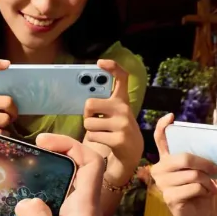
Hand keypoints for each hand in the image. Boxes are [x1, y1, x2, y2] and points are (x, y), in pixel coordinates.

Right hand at [1, 134, 125, 215]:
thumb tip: (24, 200)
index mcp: (84, 209)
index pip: (90, 164)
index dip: (71, 145)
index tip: (43, 142)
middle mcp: (74, 215)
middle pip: (62, 179)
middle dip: (40, 166)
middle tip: (12, 161)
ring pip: (42, 203)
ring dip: (22, 194)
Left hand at [83, 59, 143, 186]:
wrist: (132, 152)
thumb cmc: (116, 129)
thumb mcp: (115, 113)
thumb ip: (104, 103)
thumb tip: (84, 99)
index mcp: (122, 100)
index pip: (121, 77)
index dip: (112, 67)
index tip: (100, 62)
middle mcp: (124, 109)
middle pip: (90, 104)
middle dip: (87, 114)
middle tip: (94, 119)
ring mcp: (122, 124)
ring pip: (88, 123)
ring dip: (90, 129)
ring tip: (102, 132)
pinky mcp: (118, 139)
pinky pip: (92, 135)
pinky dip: (93, 139)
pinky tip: (104, 140)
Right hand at [151, 113, 216, 215]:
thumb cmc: (201, 190)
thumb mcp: (201, 171)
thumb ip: (200, 159)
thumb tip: (214, 147)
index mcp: (167, 159)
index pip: (160, 139)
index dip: (163, 126)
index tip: (171, 117)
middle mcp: (160, 169)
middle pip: (184, 158)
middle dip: (205, 164)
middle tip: (216, 170)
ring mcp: (162, 184)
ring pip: (192, 175)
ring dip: (208, 182)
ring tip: (212, 188)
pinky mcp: (169, 198)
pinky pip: (193, 188)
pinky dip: (205, 191)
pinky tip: (206, 195)